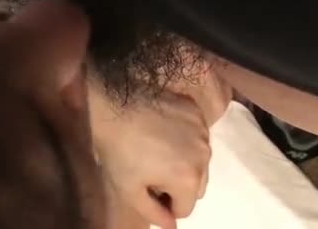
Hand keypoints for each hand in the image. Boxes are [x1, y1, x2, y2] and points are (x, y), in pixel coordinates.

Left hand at [90, 87, 211, 228]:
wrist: (113, 102)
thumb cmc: (117, 149)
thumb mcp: (128, 189)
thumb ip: (153, 213)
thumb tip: (172, 226)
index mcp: (189, 180)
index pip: (185, 208)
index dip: (163, 202)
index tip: (146, 186)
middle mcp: (205, 157)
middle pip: (196, 185)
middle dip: (177, 183)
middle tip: (150, 168)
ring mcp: (203, 131)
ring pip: (198, 160)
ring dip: (183, 160)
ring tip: (155, 148)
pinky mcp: (196, 112)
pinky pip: (196, 135)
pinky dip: (183, 137)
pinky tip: (161, 129)